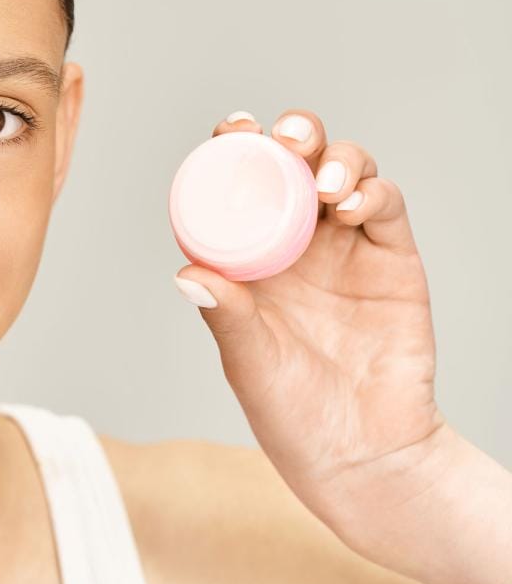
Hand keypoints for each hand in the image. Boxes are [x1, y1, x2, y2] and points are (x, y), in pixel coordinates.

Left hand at [172, 109, 449, 535]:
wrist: (364, 454)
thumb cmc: (294, 414)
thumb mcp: (250, 364)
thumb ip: (230, 319)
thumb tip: (189, 275)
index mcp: (250, 257)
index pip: (239, 187)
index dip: (235, 149)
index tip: (230, 130)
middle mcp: (297, 242)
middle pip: (296, 164)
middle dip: (292, 136)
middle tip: (284, 139)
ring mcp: (347, 247)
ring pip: (344, 172)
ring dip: (335, 158)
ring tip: (324, 184)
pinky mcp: (394, 260)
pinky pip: (386, 208)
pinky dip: (373, 192)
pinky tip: (352, 205)